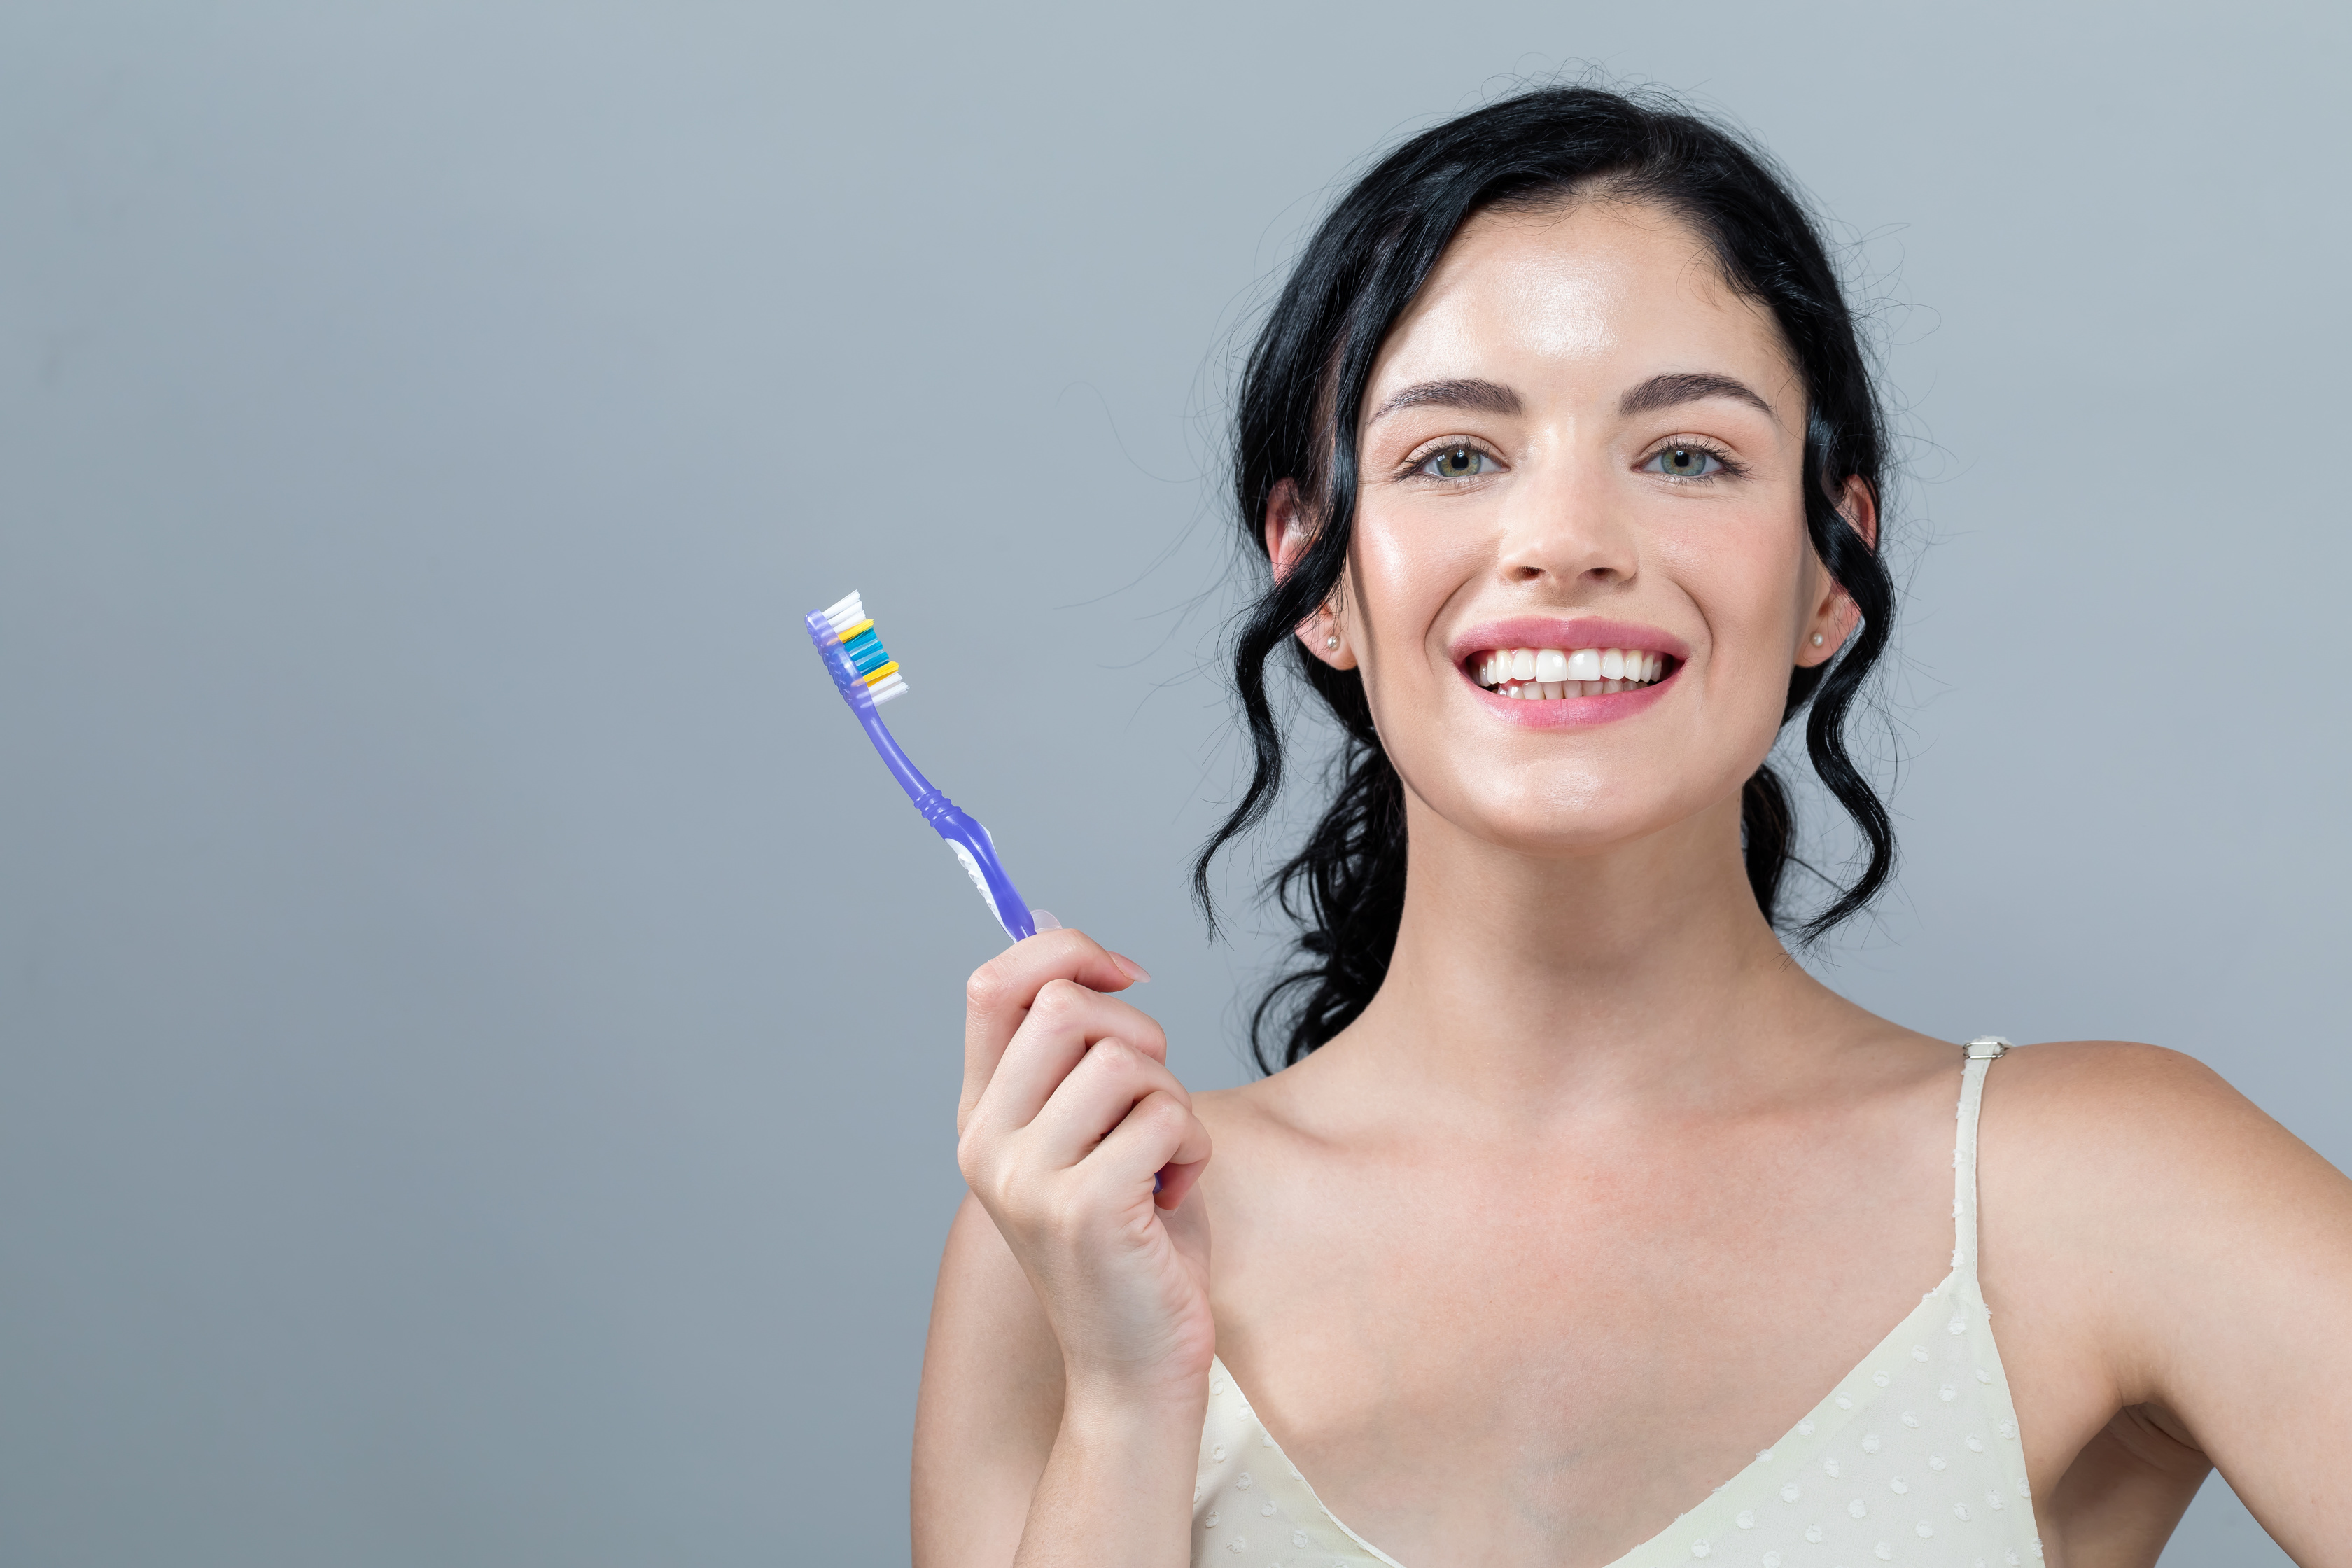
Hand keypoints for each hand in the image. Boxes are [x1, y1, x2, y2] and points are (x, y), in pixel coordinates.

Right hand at [957, 929, 1213, 1400]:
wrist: (1135, 1367)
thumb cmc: (1133, 1242)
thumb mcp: (1092, 1134)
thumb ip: (1078, 1057)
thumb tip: (1088, 956)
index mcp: (980, 1117)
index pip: (992, 986)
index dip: (1065, 952)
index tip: (1124, 975)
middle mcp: (986, 1144)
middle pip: (1066, 1007)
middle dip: (1140, 1034)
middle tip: (1155, 1099)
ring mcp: (1027, 1178)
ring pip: (1124, 1060)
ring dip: (1173, 1100)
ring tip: (1165, 1159)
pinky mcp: (1084, 1207)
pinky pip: (1164, 1116)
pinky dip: (1193, 1146)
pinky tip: (1173, 1194)